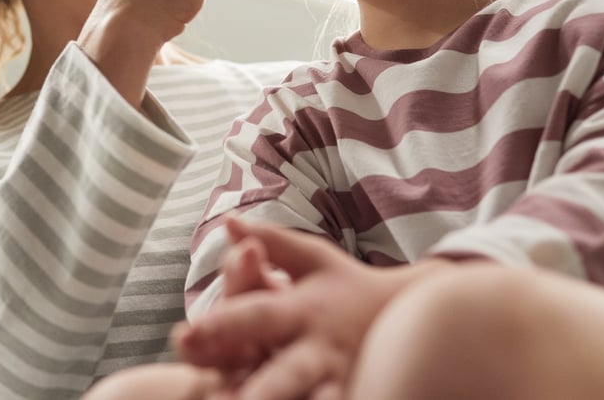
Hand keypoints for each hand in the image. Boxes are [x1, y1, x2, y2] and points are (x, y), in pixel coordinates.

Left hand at [173, 218, 449, 399]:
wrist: (420, 313)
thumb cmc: (347, 285)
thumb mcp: (312, 257)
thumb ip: (270, 241)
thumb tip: (227, 222)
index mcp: (301, 308)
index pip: (255, 314)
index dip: (220, 325)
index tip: (184, 337)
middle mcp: (318, 349)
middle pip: (282, 375)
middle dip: (252, 394)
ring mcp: (339, 381)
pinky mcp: (356, 398)